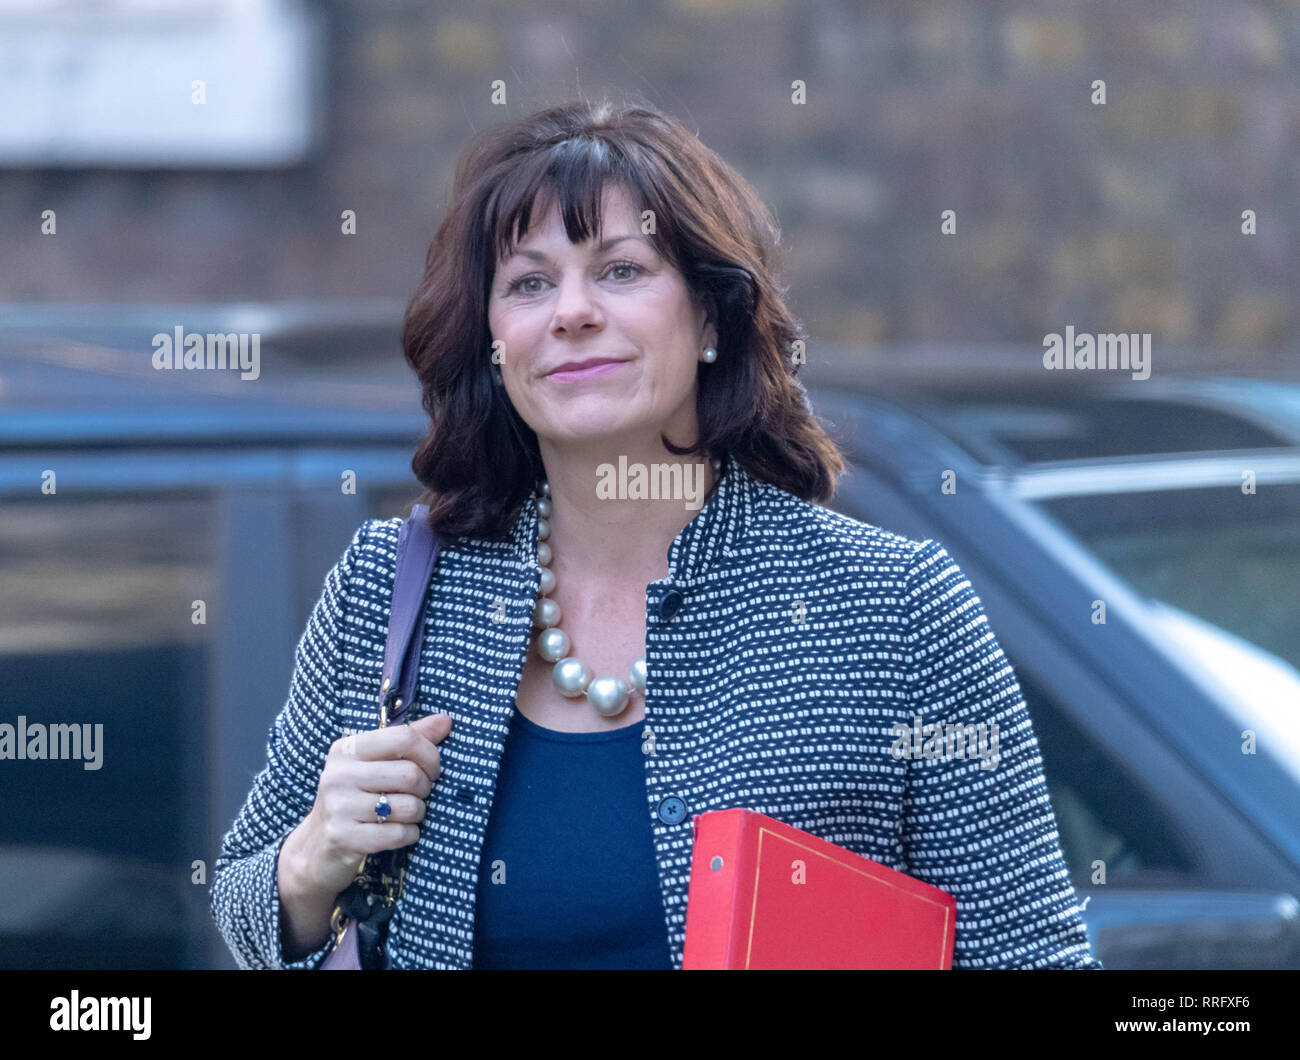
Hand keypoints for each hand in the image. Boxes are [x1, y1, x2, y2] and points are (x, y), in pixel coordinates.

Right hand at [285, 713, 452, 898]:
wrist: (317, 848)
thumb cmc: (355, 799)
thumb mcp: (374, 764)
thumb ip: (409, 740)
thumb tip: (446, 721)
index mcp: (347, 749)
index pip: (403, 737)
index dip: (430, 754)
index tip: (433, 770)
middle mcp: (338, 774)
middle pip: (410, 774)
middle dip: (425, 788)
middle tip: (419, 795)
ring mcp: (338, 807)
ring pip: (409, 806)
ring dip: (418, 813)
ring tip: (407, 814)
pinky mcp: (344, 837)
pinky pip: (399, 833)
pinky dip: (410, 834)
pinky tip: (401, 832)